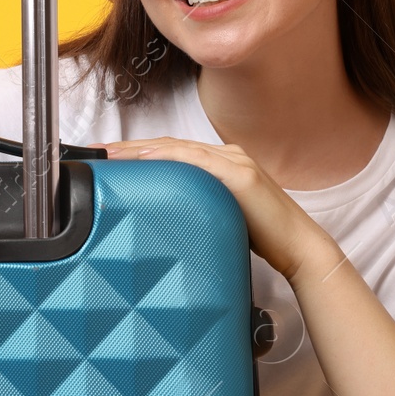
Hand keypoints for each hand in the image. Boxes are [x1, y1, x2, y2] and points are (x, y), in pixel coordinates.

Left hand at [92, 136, 341, 284]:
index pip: (171, 153)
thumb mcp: (219, 218)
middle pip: (168, 146)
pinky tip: (146, 159)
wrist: (299, 249)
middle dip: (129, 149)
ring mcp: (234, 162)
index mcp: (222, 164)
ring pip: (177, 150)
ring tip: (109, 156)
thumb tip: (160, 220)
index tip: (106, 160)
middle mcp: (227, 156)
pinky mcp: (240, 175)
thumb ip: (194, 210)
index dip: (137, 153)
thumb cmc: (261, 238)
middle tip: (96, 153)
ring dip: (140, 151)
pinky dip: (169, 158)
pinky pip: (197, 162)